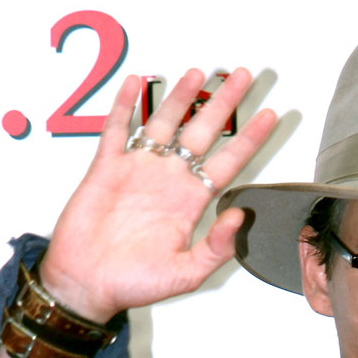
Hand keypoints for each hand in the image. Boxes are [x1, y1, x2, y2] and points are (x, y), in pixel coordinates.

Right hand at [39, 68, 276, 322]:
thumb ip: (217, 247)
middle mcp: (168, 181)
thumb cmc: (134, 283)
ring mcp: (138, 171)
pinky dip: (125, 105)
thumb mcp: (187, 273)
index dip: (249, 138)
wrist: (87, 285)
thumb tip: (240, 215)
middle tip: (243, 75)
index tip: (270, 116)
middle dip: (223, 103)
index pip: (228, 162)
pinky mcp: (106, 168)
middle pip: (202, 132)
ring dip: (180, 96)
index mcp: (191, 203)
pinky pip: (117, 130)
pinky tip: (137, 81)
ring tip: (199, 72)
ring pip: (164, 122)